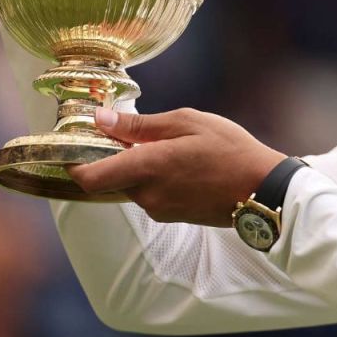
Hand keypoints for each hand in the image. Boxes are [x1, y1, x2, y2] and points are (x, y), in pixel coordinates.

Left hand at [69, 108, 285, 226]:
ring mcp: (159, 209)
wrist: (263, 190)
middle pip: (110, 179)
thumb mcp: (187, 122)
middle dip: (114, 158)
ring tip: (169, 146)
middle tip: (131, 132)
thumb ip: (140, 124)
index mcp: (147, 168)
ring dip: (138, 168)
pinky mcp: (171, 217)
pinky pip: (150, 195)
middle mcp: (147, 194)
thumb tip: (100, 119)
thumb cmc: (230, 149)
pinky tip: (180, 164)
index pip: (89, 178)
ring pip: (131, 186)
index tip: (75, 145)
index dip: (73, 164)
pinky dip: (154, 179)